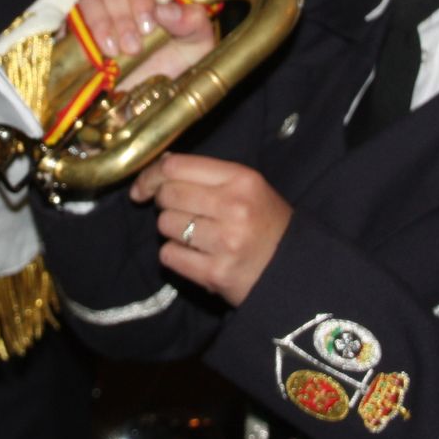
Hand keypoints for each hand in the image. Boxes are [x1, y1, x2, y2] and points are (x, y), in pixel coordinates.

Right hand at [75, 0, 215, 86]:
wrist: (137, 98)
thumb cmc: (169, 65)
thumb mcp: (195, 48)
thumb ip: (194, 23)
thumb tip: (169, 8)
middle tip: (148, 27)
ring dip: (120, 14)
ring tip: (131, 46)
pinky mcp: (80, 15)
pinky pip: (84, 6)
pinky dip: (98, 25)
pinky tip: (109, 47)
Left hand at [130, 152, 290, 306]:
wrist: (295, 270)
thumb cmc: (266, 224)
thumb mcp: (248, 187)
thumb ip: (208, 174)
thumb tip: (161, 165)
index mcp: (241, 179)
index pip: (176, 166)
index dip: (150, 175)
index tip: (143, 188)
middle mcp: (233, 207)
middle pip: (167, 195)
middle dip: (164, 204)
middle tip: (182, 213)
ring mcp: (225, 241)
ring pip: (165, 226)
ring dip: (172, 231)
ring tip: (196, 236)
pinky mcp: (216, 273)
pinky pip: (169, 255)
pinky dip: (175, 256)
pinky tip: (196, 255)